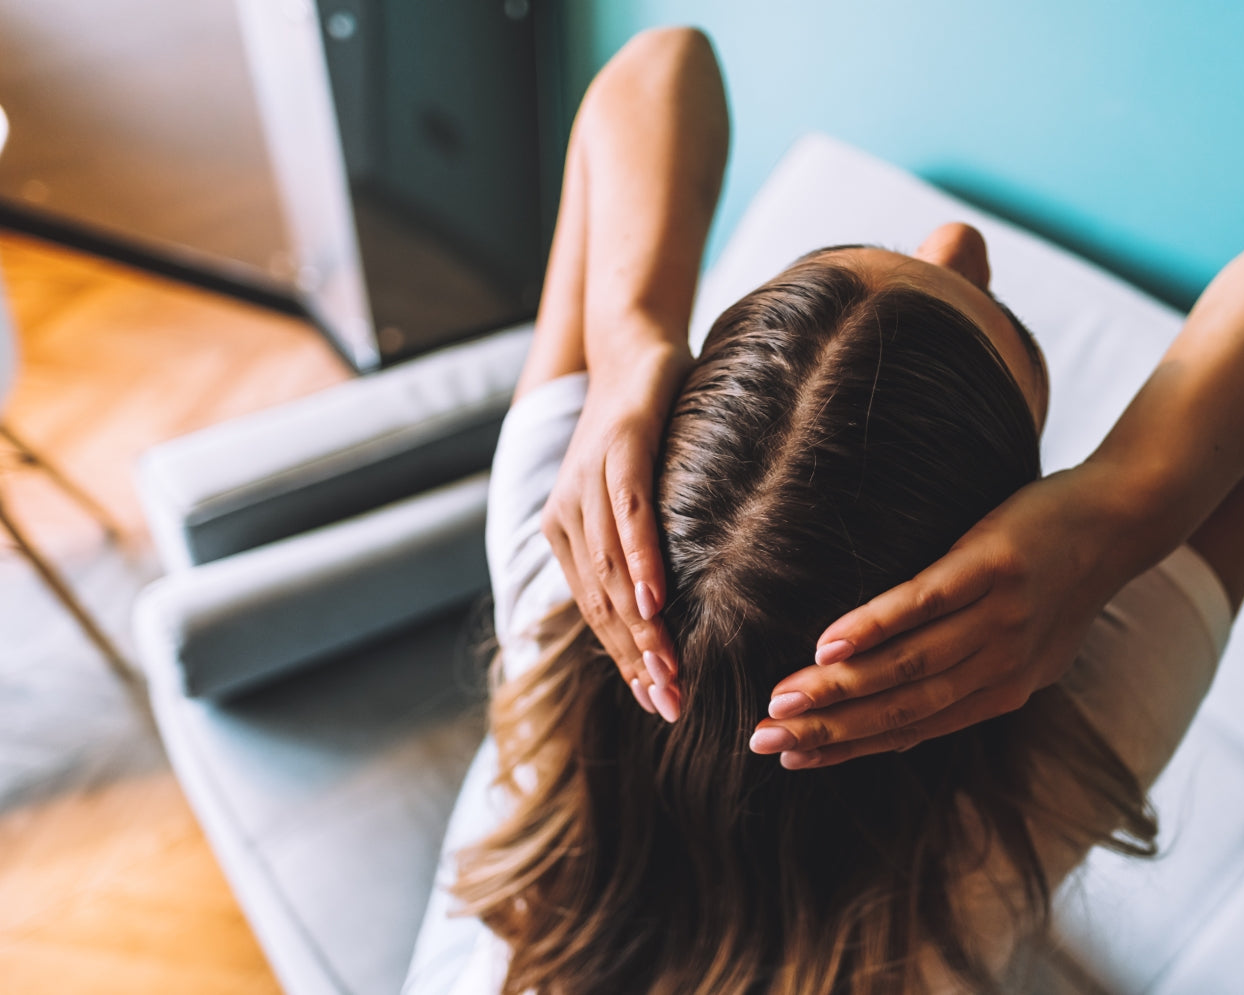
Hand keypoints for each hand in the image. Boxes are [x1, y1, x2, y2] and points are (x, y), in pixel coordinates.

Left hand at [541, 338, 692, 719]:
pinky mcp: (619, 447)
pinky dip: (640, 560)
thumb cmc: (641, 431)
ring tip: (669, 672)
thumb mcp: (631, 497)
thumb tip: (665, 612)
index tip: (656, 704)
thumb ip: (635, 548)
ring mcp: (587, 481)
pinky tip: (656, 599)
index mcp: (565, 533)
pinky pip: (628, 514)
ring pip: (610, 570)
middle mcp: (565, 514)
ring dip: (641, 628)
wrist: (631, 348)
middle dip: (636, 661)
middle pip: (600, 604)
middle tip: (670, 706)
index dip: (623, 663)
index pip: (594, 613)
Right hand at [748, 466, 1123, 766]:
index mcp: (1003, 691)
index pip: (911, 731)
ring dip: (837, 689)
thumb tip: (900, 708)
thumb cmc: (1062, 575)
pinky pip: (924, 604)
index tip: (791, 760)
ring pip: (906, 666)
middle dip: (827, 731)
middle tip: (763, 742)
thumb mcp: (1026, 643)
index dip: (847, 748)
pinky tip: (829, 643)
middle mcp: (1001, 667)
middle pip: (900, 709)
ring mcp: (998, 620)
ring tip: (781, 698)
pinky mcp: (994, 567)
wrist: (1124, 518)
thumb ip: (972, 677)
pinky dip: (873, 628)